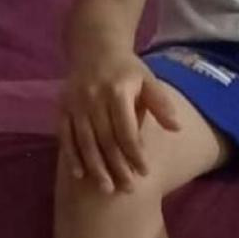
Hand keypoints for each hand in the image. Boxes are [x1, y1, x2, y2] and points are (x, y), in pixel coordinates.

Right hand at [58, 53, 181, 192]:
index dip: (135, 154)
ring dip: (96, 168)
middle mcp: (93, 98)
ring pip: (85, 142)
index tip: (144, 172)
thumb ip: (161, 104)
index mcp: (117, 91)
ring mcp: (75, 104)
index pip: (126, 130)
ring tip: (107, 189)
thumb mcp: (148, 80)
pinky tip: (80, 175)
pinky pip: (65, 137)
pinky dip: (72, 157)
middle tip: (128, 189)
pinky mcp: (62, 108)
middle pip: (105, 140)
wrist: (94, 48)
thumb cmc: (127, 70)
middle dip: (117, 167)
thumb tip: (176, 128)